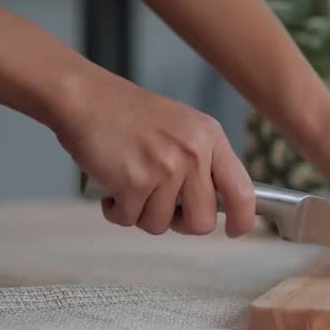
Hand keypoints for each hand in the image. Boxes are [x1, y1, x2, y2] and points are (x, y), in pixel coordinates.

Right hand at [53, 72, 255, 236]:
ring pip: (160, 225)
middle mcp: (193, 153)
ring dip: (140, 214)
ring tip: (130, 188)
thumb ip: (203, 161)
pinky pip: (129, 219)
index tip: (234, 231)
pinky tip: (111, 190)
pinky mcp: (134, 182)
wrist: (86, 98)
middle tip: (162, 209)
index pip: (243, 191)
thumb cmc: (130, 115)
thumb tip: (217, 203)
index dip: (242, 219)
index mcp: (211, 139)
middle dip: (180, 224)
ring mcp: (165, 168)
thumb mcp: (184, 127)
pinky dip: (116, 212)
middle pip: (202, 221)